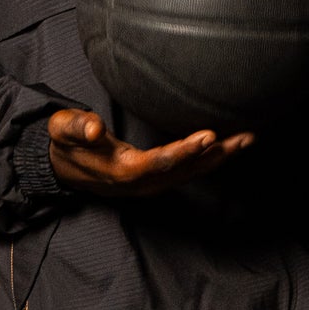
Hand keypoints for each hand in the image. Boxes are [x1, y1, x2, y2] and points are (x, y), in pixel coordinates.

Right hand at [44, 106, 251, 194]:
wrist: (62, 167)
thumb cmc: (66, 145)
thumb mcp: (62, 131)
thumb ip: (75, 127)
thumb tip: (93, 126)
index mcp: (122, 171)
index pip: (159, 162)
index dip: (185, 150)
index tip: (208, 135)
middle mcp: (142, 182)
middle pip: (185, 170)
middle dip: (215, 154)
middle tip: (244, 136)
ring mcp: (151, 183)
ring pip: (191, 172)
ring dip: (220, 157)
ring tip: (247, 139)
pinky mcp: (156, 178)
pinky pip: (188, 171)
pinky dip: (210, 159)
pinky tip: (227, 146)